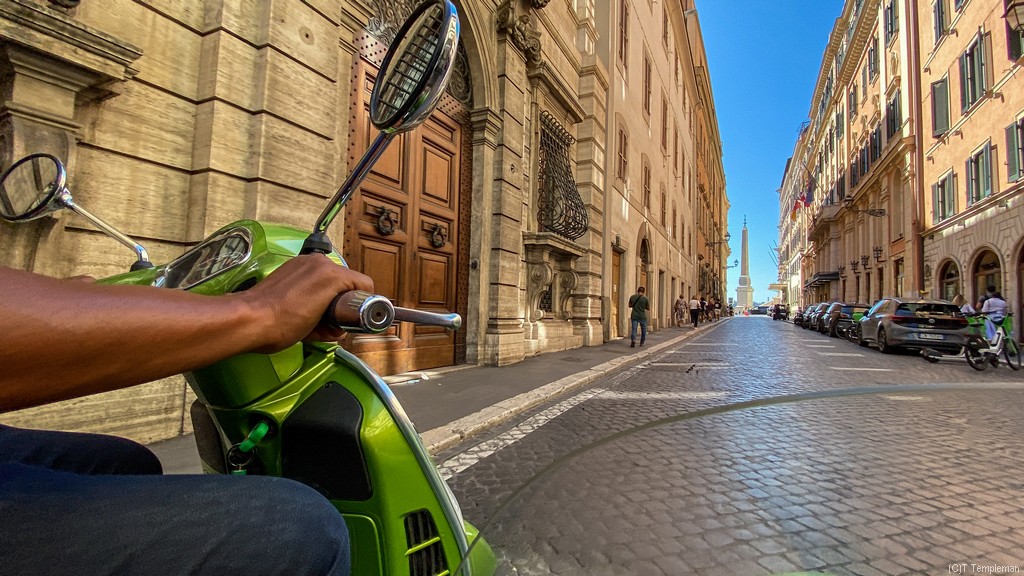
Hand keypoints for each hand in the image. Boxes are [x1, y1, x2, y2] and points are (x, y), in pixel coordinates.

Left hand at [241, 255, 373, 352]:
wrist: (250, 320)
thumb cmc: (282, 324)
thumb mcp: (319, 329)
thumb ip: (335, 325)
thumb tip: (339, 328)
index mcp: (330, 273)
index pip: (362, 284)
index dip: (362, 303)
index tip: (355, 317)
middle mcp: (318, 263)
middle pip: (345, 283)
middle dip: (343, 303)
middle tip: (335, 322)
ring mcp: (302, 263)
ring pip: (328, 281)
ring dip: (327, 299)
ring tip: (317, 319)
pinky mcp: (288, 268)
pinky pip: (311, 278)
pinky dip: (312, 293)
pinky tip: (304, 310)